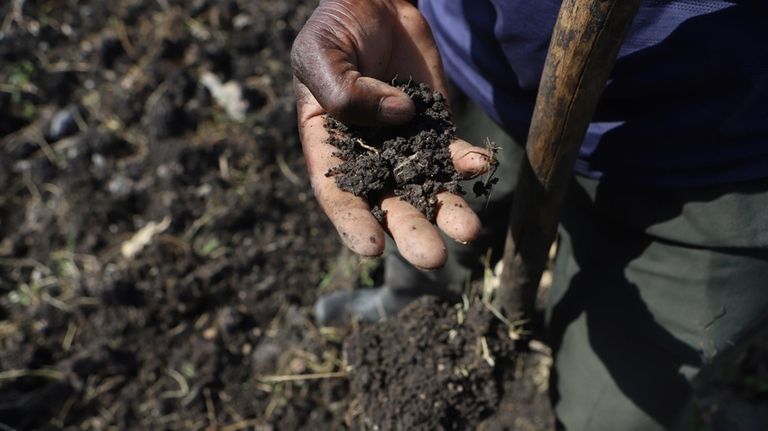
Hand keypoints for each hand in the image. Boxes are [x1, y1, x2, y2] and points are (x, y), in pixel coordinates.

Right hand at [291, 0, 492, 268]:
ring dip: (448, 210)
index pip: (337, 194)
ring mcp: (404, 147)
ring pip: (426, 187)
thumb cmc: (335, 29)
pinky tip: (482, 165)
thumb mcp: (320, 54)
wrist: (374, 4)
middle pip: (388, 203)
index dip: (352, 223)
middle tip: (433, 258)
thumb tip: (399, 116)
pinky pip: (453, 152)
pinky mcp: (436, 129)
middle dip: (411, 231)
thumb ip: (344, 90)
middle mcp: (368, 158)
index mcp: (328, 149)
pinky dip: (467, 162)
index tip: (370, 248)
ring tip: (469, 232)